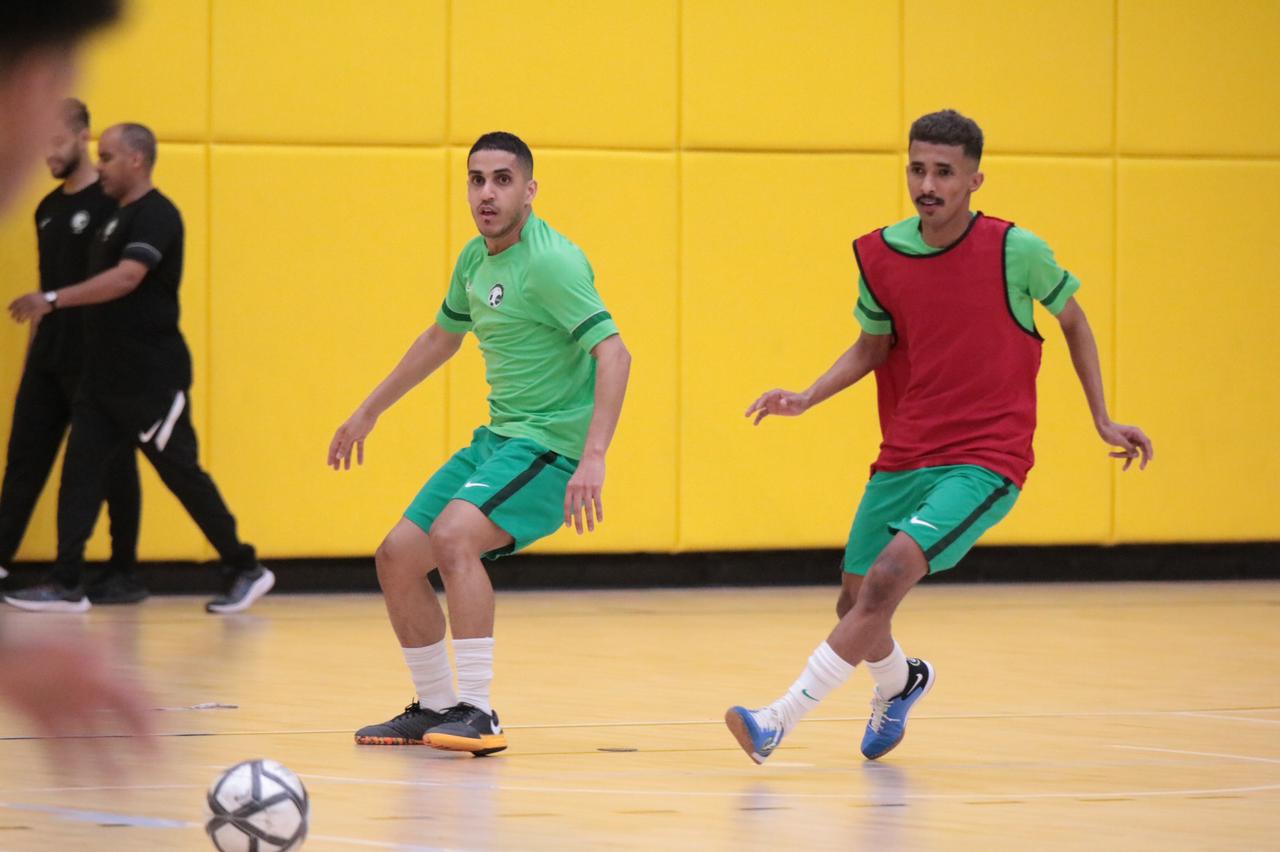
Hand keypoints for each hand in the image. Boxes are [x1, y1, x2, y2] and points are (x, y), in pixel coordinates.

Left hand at [0, 640, 154, 773]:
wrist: (2, 655)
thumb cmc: (37, 643)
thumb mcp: (74, 648)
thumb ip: (98, 661)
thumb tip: (114, 673)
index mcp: (101, 672)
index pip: (135, 698)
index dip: (151, 721)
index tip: (162, 742)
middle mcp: (87, 692)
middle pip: (118, 723)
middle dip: (136, 746)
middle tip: (152, 768)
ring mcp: (65, 706)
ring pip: (90, 740)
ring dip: (104, 764)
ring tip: (116, 787)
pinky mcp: (41, 718)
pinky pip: (57, 746)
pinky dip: (65, 764)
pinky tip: (73, 782)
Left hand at [8, 292, 51, 322]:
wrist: (52, 299)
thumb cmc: (44, 298)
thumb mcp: (35, 295)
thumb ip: (28, 297)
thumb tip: (22, 300)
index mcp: (27, 296)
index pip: (16, 301)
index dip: (12, 305)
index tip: (9, 309)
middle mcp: (28, 300)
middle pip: (18, 307)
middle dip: (14, 312)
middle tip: (12, 316)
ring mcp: (32, 306)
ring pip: (22, 312)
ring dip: (18, 317)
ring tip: (17, 320)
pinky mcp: (36, 311)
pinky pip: (27, 316)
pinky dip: (23, 319)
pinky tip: (22, 321)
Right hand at [328, 408, 376, 469]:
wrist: (369, 413)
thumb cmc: (357, 422)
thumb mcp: (350, 435)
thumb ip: (344, 446)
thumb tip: (338, 457)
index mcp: (339, 434)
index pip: (333, 448)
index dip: (331, 456)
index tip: (330, 465)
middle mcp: (345, 436)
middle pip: (340, 450)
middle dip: (338, 460)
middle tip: (336, 470)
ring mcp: (353, 436)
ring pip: (349, 450)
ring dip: (348, 459)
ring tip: (347, 469)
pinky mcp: (361, 436)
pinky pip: (359, 447)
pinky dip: (359, 455)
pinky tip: (360, 463)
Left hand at [564, 454, 604, 533]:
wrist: (592, 458)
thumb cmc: (584, 471)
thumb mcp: (575, 481)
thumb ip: (574, 493)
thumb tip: (576, 508)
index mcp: (570, 488)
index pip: (567, 506)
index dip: (568, 517)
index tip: (569, 526)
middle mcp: (577, 489)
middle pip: (577, 510)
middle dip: (578, 523)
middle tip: (580, 533)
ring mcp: (587, 489)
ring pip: (588, 509)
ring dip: (589, 521)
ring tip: (591, 530)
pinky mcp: (597, 488)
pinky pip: (598, 503)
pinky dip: (599, 513)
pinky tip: (600, 520)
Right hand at [745, 389, 809, 424]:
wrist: (802, 403)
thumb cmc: (800, 400)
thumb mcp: (796, 401)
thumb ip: (789, 401)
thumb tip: (782, 402)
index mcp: (776, 393)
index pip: (766, 397)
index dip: (761, 402)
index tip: (757, 408)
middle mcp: (771, 397)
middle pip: (760, 401)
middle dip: (753, 406)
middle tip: (747, 413)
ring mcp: (770, 403)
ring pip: (759, 407)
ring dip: (753, 411)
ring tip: (747, 416)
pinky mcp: (772, 410)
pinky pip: (763, 414)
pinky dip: (758, 418)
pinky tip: (755, 424)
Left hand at [1097, 419, 1153, 470]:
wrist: (1102, 426)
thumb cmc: (1110, 431)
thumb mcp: (1119, 440)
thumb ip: (1129, 448)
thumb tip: (1136, 455)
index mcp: (1136, 432)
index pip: (1146, 442)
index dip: (1149, 451)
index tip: (1150, 459)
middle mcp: (1136, 436)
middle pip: (1144, 449)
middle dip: (1143, 459)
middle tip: (1141, 468)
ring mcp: (1132, 440)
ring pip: (1133, 453)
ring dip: (1127, 459)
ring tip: (1123, 468)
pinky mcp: (1126, 444)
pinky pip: (1127, 452)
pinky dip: (1121, 455)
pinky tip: (1111, 456)